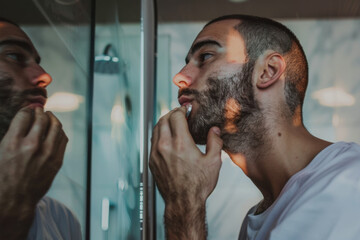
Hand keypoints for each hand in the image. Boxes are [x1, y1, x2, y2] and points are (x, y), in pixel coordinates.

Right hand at [0, 107, 67, 238]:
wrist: (14, 200)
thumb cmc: (3, 177)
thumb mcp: (0, 152)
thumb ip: (11, 135)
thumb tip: (22, 120)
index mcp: (12, 143)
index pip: (25, 115)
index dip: (27, 110)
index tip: (28, 110)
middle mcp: (31, 146)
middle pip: (42, 118)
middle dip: (40, 112)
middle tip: (39, 111)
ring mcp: (47, 154)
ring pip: (56, 126)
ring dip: (52, 118)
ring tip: (49, 117)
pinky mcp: (56, 161)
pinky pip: (63, 139)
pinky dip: (59, 131)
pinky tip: (55, 130)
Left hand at [149, 106, 222, 238]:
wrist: (183, 203)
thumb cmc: (198, 185)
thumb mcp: (213, 163)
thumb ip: (214, 143)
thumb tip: (214, 130)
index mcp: (181, 144)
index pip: (176, 116)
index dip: (181, 110)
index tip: (186, 110)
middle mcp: (165, 146)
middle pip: (163, 119)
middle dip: (172, 114)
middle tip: (180, 114)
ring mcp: (156, 154)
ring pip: (156, 129)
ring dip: (164, 122)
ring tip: (173, 124)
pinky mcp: (152, 161)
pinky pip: (152, 141)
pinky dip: (159, 134)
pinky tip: (167, 137)